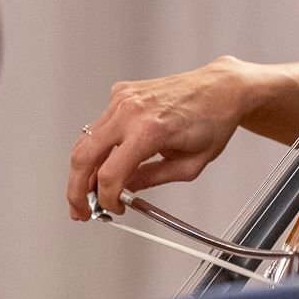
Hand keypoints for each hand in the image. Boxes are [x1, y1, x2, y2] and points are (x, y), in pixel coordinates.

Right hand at [66, 58, 253, 218]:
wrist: (221, 89)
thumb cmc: (213, 121)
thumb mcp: (189, 165)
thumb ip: (151, 180)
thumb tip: (125, 191)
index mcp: (149, 131)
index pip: (110, 174)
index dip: (106, 199)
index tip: (112, 208)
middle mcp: (131, 111)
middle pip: (84, 156)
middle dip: (76, 189)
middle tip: (80, 209)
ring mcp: (123, 98)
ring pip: (86, 140)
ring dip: (83, 169)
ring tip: (89, 190)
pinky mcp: (121, 92)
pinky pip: (99, 124)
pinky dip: (98, 145)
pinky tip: (109, 158)